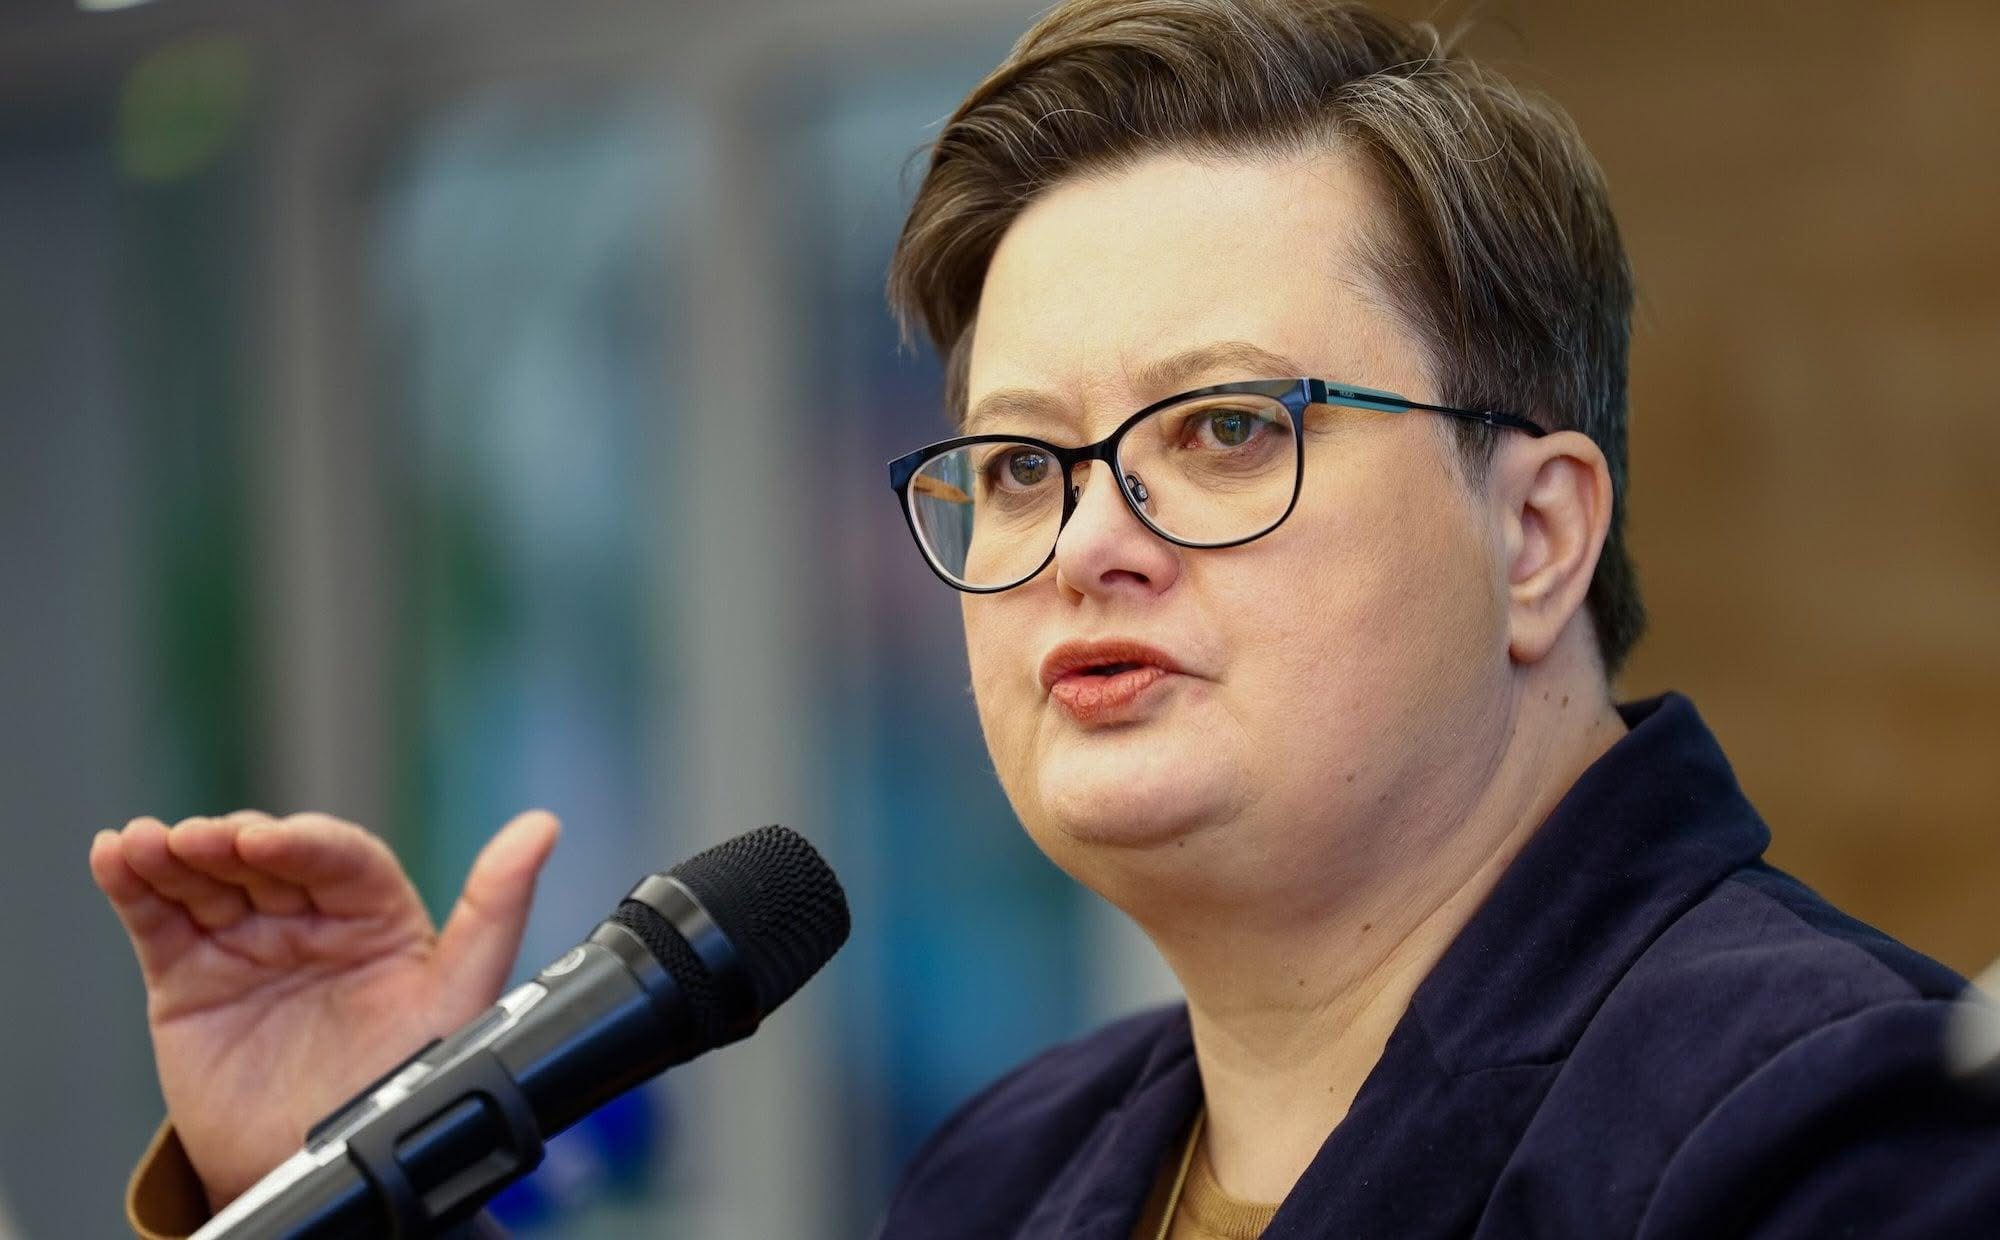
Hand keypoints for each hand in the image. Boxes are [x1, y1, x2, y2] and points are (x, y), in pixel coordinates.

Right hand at [88, 809, 559, 1211]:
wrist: (322, 1171)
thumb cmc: (399, 1083)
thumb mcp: (461, 996)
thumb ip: (498, 909)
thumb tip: (542, 825)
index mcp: (378, 915)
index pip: (341, 859)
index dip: (303, 844)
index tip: (266, 842)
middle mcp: (312, 919)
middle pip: (266, 861)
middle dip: (230, 843)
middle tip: (199, 841)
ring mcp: (249, 943)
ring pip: (209, 879)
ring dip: (174, 853)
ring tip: (147, 846)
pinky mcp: (191, 976)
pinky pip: (161, 920)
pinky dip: (134, 885)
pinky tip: (117, 855)